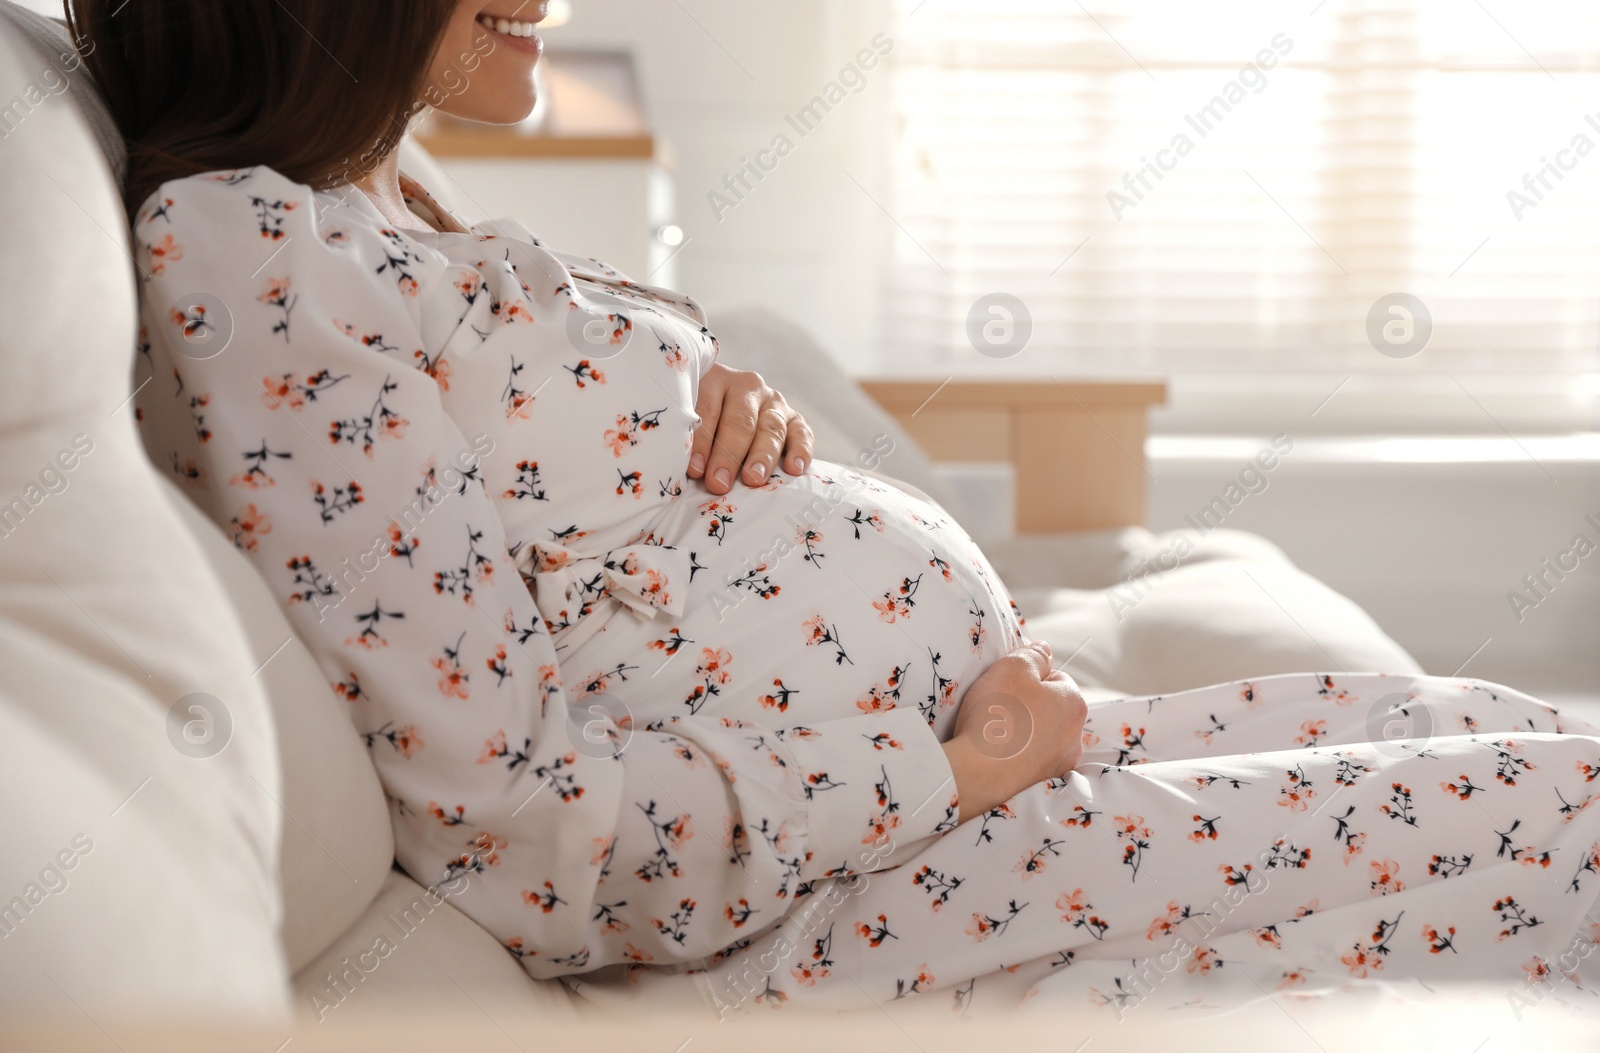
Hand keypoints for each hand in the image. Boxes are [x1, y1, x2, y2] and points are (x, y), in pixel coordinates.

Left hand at [688, 363, 813, 494]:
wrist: (729, 410)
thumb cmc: (698, 423)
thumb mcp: (687, 419)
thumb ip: (686, 437)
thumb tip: (687, 470)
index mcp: (715, 379)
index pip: (708, 409)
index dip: (701, 442)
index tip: (695, 470)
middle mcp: (747, 386)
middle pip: (740, 421)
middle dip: (729, 454)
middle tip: (719, 482)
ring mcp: (773, 401)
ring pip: (771, 428)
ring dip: (762, 456)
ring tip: (753, 479)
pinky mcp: (794, 418)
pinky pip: (801, 432)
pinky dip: (801, 450)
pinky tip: (795, 468)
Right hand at [941, 640, 1087, 823]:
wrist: (978, 773)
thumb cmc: (997, 714)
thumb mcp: (1013, 667)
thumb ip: (1033, 654)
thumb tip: (1045, 649)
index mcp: (1074, 704)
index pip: (1057, 678)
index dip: (1030, 678)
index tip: (1006, 687)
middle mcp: (1076, 737)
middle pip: (1052, 710)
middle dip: (1030, 707)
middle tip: (999, 709)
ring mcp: (1061, 765)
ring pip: (1043, 738)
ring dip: (1026, 733)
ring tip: (997, 734)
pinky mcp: (1044, 786)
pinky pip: (1033, 762)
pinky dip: (1020, 757)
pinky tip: (1000, 756)